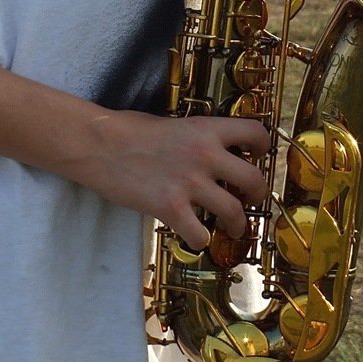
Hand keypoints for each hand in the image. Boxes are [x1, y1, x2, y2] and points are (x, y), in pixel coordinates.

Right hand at [90, 109, 269, 249]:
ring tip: (232, 228)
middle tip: (250, 199)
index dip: (263, 147)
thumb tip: (213, 151)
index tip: (258, 156)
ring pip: (234, 213)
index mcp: (206, 129)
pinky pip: (200, 235)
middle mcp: (205, 155)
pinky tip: (194, 235)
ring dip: (237, 224)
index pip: (255, 132)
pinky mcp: (171, 208)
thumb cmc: (129, 129)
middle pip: (254, 180)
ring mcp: (189, 183)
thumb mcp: (172, 122)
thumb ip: (197, 137)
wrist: (99, 144)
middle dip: (257, 195)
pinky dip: (200, 239)